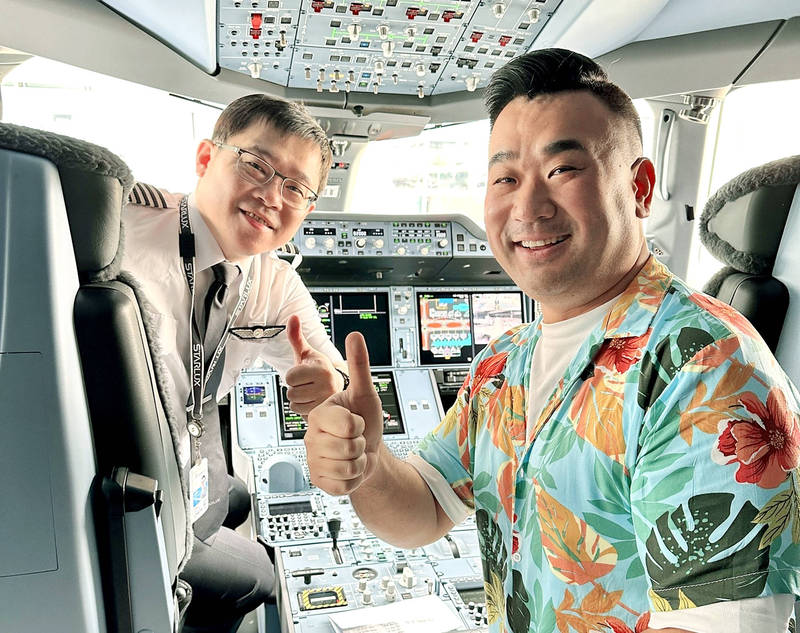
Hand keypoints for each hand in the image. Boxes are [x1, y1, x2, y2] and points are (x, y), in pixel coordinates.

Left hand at [284, 315, 342, 415]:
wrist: (336, 385)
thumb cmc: (318, 368)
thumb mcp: (307, 352)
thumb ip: (296, 336)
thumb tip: (292, 317)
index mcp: (321, 369)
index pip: (290, 377)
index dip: (292, 375)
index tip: (302, 373)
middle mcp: (327, 385)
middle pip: (291, 393)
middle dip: (295, 388)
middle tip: (306, 384)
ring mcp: (327, 401)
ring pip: (295, 405)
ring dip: (299, 400)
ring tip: (309, 392)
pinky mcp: (326, 414)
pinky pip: (301, 414)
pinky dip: (304, 409)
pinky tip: (312, 401)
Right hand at [305, 331, 384, 495]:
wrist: (367, 450)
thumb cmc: (364, 419)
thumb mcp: (365, 392)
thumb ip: (359, 365)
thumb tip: (354, 334)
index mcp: (318, 415)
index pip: (348, 425)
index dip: (360, 424)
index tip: (355, 420)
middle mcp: (310, 437)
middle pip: (349, 448)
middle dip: (362, 444)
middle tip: (356, 438)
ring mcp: (313, 460)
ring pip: (348, 468)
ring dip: (359, 462)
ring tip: (354, 453)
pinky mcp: (319, 480)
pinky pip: (344, 485)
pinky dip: (355, 479)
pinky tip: (349, 468)